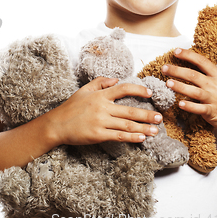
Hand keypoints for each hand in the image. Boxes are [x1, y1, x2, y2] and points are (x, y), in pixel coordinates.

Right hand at [47, 77, 162, 146]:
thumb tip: (117, 79)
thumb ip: (100, 82)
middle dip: (147, 114)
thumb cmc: (70, 107)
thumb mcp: (84, 90)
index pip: (122, 89)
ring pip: (127, 125)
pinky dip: (131, 137)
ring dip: (143, 128)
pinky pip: (118, 136)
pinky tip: (141, 138)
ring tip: (155, 130)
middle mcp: (102, 107)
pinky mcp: (98, 135)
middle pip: (130, 110)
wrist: (57, 124)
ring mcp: (100, 122)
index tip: (149, 93)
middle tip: (159, 117)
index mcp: (99, 95)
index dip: (138, 90)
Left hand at [161, 48, 216, 138]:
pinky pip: (199, 108)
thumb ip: (208, 75)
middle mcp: (216, 86)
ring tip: (168, 83)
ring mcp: (214, 99)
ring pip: (195, 91)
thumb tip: (190, 65)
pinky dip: (189, 106)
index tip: (175, 51)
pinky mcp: (212, 112)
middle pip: (194, 75)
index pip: (202, 61)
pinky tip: (180, 103)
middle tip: (164, 68)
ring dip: (180, 86)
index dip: (188, 55)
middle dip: (177, 70)